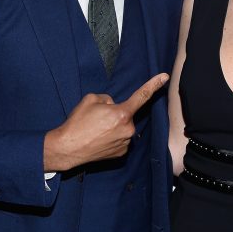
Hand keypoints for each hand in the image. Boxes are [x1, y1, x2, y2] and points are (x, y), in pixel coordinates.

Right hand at [44, 73, 168, 170]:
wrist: (67, 148)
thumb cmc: (77, 123)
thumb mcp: (90, 99)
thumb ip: (107, 98)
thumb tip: (113, 105)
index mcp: (122, 113)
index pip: (142, 96)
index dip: (154, 85)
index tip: (165, 77)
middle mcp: (127, 129)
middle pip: (125, 114)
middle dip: (115, 113)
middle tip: (97, 119)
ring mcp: (125, 143)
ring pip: (123, 127)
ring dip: (113, 127)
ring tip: (95, 131)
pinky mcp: (121, 154)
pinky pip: (120, 140)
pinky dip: (112, 138)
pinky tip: (99, 140)